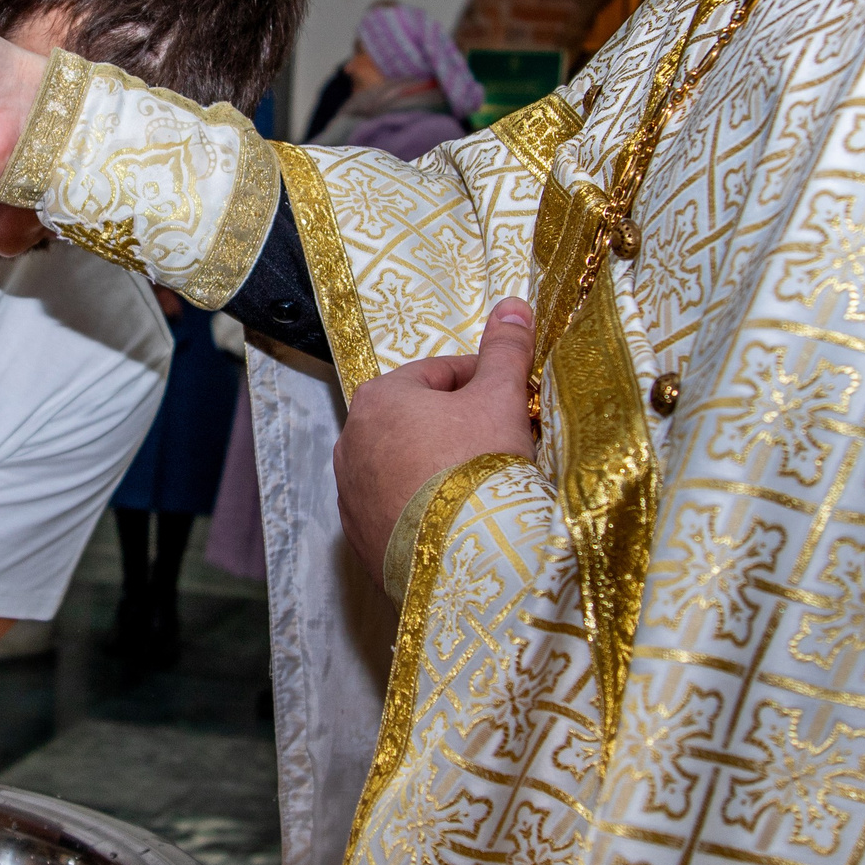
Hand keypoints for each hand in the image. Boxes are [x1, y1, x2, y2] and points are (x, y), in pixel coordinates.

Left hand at [332, 300, 537, 579]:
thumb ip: (506, 350)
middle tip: (499, 442)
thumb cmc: (478, 466)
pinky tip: (454, 517)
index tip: (512, 399)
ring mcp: (351, 493)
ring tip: (477, 484)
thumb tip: (514, 306)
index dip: (481, 382)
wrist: (464, 558)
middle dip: (456, 425)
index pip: (438, 375)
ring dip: (436, 465)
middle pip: (416, 420)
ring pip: (403, 464)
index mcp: (379, 398)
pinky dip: (421, 506)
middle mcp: (351, 441)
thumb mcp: (500, 398)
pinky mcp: (359, 537)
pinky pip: (395, 508)